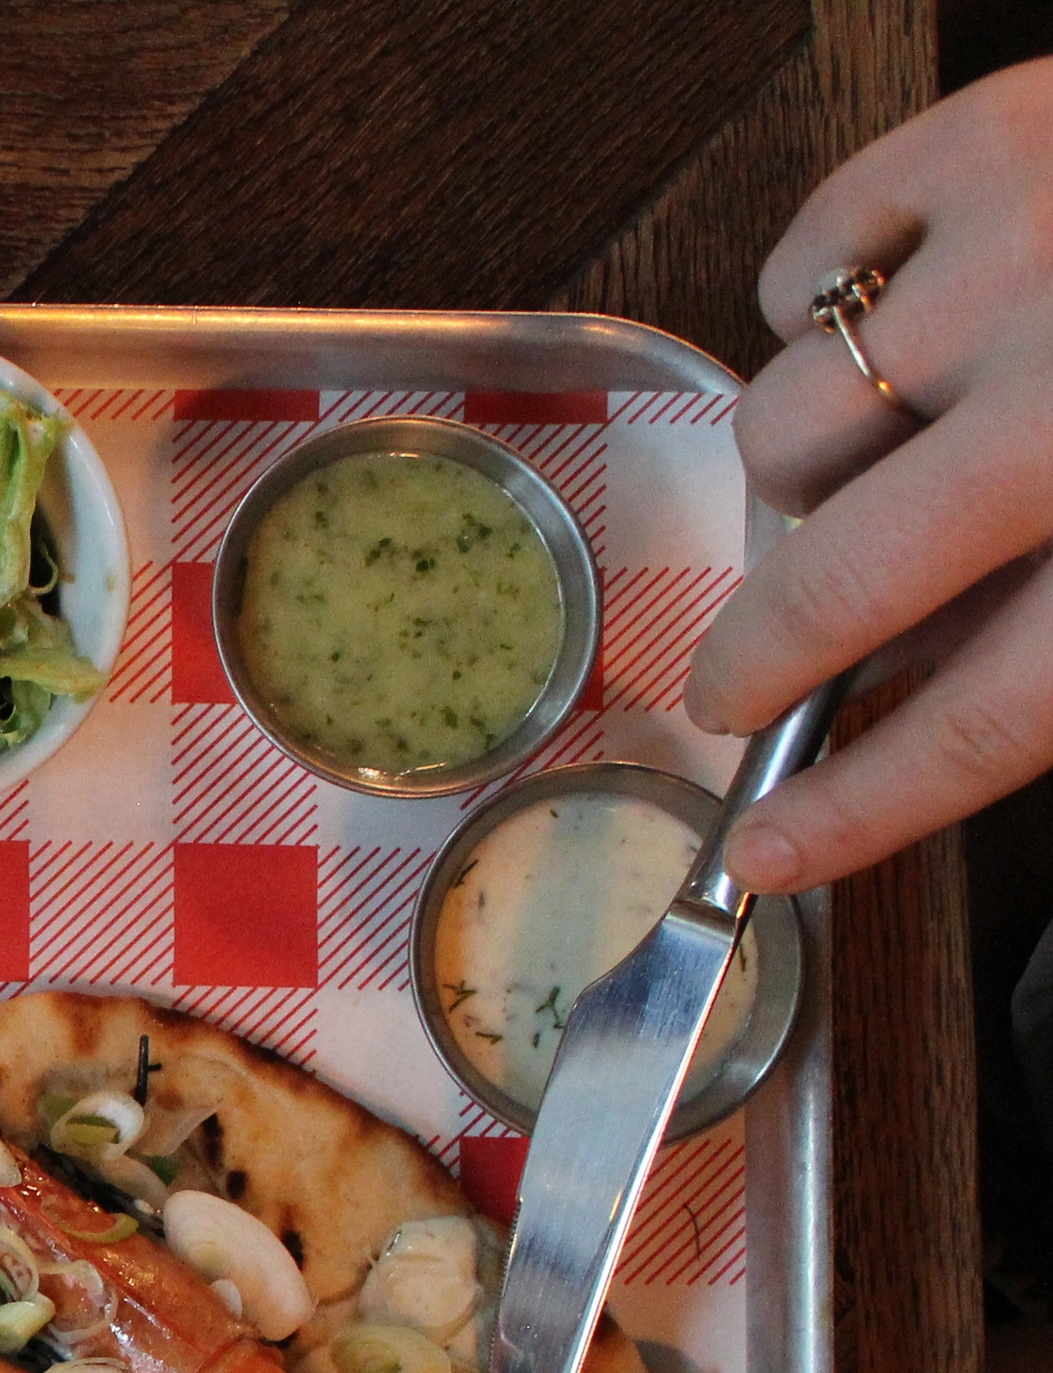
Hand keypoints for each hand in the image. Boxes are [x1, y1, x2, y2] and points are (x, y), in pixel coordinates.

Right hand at [684, 59, 1052, 893]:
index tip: (762, 852)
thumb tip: (909, 689)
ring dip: (814, 466)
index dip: (855, 809)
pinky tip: (897, 311)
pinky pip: (796, 273)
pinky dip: (817, 305)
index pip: (974, 726)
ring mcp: (1012, 268)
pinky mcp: (977, 147)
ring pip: (786, 433)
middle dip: (754, 663)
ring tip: (890, 439)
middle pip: (832, 591)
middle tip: (733, 686)